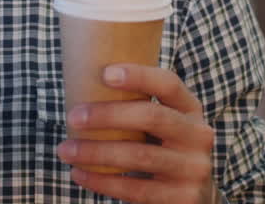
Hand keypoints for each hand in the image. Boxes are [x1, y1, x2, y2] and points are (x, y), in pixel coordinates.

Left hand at [55, 64, 216, 203]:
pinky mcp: (181, 197)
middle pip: (152, 117)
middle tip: (73, 117)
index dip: (139, 76)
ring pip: (139, 156)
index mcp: (190, 109)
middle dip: (108, 115)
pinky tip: (79, 174)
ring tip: (66, 149)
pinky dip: (102, 181)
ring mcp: (192, 168)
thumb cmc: (163, 148)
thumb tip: (83, 82)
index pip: (169, 84)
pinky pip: (135, 189)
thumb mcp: (164, 123)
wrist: (194, 195)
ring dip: (96, 152)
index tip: (104, 73)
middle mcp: (198, 135)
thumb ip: (139, 106)